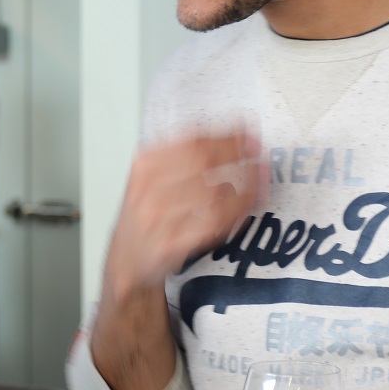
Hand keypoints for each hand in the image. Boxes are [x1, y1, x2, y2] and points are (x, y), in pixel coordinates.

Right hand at [105, 130, 263, 296]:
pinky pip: (214, 220)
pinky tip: (249, 200)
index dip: (223, 134)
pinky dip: (237, 207)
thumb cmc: (144, 218)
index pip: (189, 141)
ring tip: (260, 174)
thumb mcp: (148, 179)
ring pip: (211, 190)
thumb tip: (229, 136)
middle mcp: (147, 190)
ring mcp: (158, 217)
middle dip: (236, 152)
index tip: (245, 129)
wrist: (127, 260)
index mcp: (143, 167)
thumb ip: (178, 157)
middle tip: (257, 149)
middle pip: (201, 160)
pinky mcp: (172, 243)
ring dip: (243, 180)